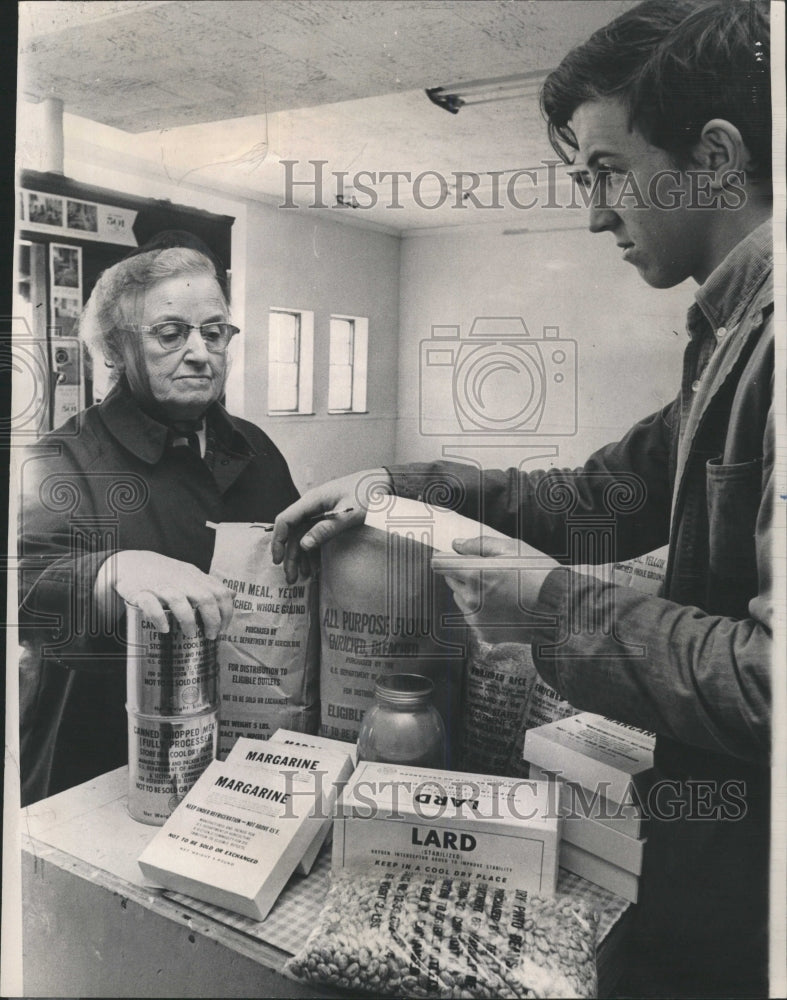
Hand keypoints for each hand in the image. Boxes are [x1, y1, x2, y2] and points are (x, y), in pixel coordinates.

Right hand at [96, 550, 234, 637]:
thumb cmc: (165, 574)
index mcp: (194, 576)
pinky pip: (150, 604)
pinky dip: (159, 617)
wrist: (131, 563)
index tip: (224, 628)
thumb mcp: (190, 576)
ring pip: (178, 600)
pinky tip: (164, 629)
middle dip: (212, 619)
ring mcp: (160, 586)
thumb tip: (233, 594)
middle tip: (211, 635)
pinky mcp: (140, 592)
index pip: (219, 592)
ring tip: (191, 634)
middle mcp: (180, 580)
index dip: (226, 611)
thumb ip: (210, 586)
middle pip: (204, 597)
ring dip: (188, 620)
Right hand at [271, 468, 392, 583]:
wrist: (383, 483)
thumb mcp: (348, 514)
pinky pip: (314, 536)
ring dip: (300, 557)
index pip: (285, 520)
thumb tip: (304, 545)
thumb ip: (326, 529)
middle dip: (289, 555)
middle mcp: (311, 506)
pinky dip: (313, 552)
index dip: (278, 541)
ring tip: (302, 577)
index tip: (278, 560)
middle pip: (292, 532)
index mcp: (312, 501)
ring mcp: (319, 512)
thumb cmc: (367, 494)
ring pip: (302, 536)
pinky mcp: (327, 518)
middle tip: (290, 578)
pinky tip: (314, 567)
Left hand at [432, 535, 558, 644]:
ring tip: (501, 590)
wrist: (560, 610)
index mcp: (475, 573)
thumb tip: (457, 545)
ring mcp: (476, 618)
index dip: (446, 557)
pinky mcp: (483, 633)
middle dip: (463, 573)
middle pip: (450, 580)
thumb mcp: (512, 548)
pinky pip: (473, 616)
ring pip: (460, 598)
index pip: (439, 564)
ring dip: (471, 592)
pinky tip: (504, 607)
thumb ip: (479, 544)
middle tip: (490, 571)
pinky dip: (482, 610)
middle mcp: (470, 598)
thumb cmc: (538, 573)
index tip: (456, 556)